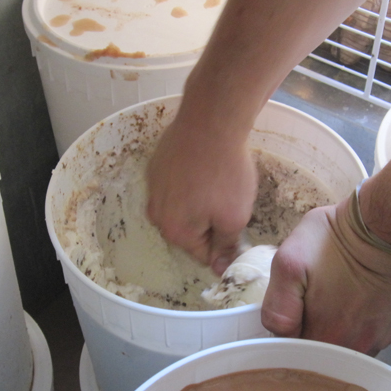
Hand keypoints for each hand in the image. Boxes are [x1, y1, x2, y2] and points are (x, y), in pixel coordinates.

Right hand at [146, 115, 257, 274]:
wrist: (210, 121)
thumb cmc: (225, 173)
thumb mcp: (234, 217)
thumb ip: (225, 246)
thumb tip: (219, 268)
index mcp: (175, 232)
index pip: (202, 255)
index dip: (223, 246)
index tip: (237, 227)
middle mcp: (156, 214)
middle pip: (188, 232)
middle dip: (208, 223)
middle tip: (229, 202)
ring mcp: (153, 188)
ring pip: (180, 208)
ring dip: (197, 202)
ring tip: (217, 182)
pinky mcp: (156, 166)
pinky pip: (174, 185)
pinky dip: (188, 182)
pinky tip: (204, 167)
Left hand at [261, 200, 390, 355]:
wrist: (387, 225)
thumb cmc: (335, 239)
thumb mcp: (289, 262)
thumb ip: (277, 306)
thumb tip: (279, 332)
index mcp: (328, 337)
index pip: (297, 355)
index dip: (289, 334)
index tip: (291, 311)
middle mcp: (358, 346)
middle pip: (324, 352)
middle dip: (313, 329)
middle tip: (312, 298)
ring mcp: (381, 337)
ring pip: (347, 345)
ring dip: (337, 327)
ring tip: (336, 295)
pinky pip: (369, 333)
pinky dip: (359, 320)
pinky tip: (356, 296)